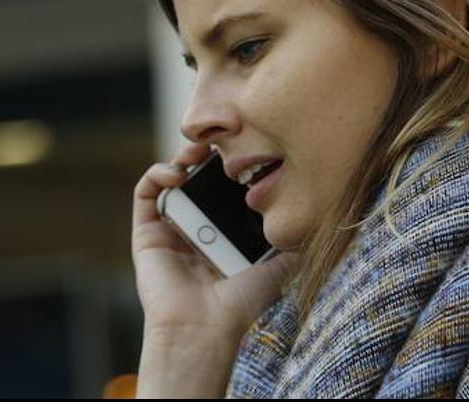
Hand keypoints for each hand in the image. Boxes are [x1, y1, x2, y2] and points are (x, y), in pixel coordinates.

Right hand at [131, 140, 299, 338]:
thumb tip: (323, 219)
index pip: (227, 187)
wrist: (205, 328)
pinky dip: (156, 175)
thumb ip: (296, 241)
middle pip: (199, 176)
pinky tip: (177, 172)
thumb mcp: (280, 265)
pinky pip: (145, 194)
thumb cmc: (241, 302)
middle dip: (208, 153)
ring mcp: (171, 229)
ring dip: (182, 156)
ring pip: (172, 179)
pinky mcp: (147, 233)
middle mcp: (197, 227)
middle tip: (222, 140)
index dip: (234, 164)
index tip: (248, 145)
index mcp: (225, 231)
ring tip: (198, 149)